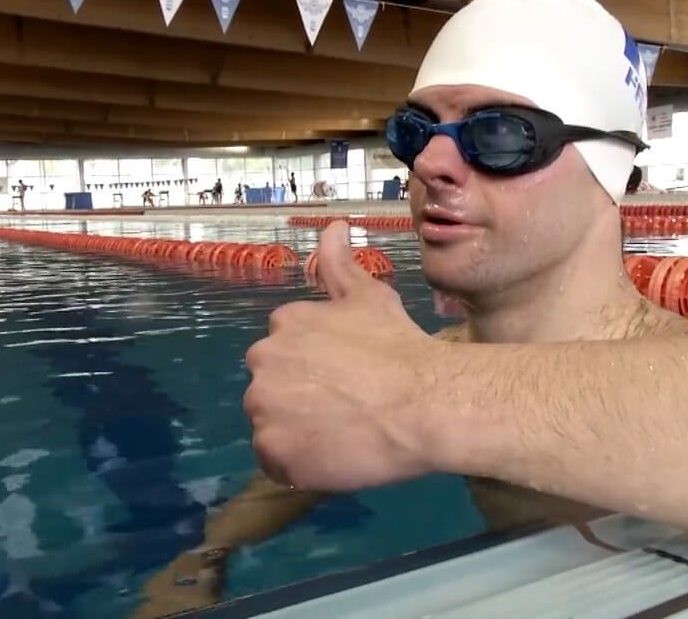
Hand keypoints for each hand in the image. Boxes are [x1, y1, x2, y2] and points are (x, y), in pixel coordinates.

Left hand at [243, 221, 441, 490]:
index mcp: (283, 324)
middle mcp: (262, 361)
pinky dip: (300, 463)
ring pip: (272, 425)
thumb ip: (341, 263)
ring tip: (344, 434)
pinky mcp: (274, 451)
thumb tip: (333, 225)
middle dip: (302, 398)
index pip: (286, 353)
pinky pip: (278, 462)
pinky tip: (334, 456)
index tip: (349, 378)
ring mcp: (264, 408)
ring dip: (299, 431)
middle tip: (348, 407)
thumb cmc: (401, 346)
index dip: (318, 370)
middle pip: (273, 387)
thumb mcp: (371, 295)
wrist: (424, 401)